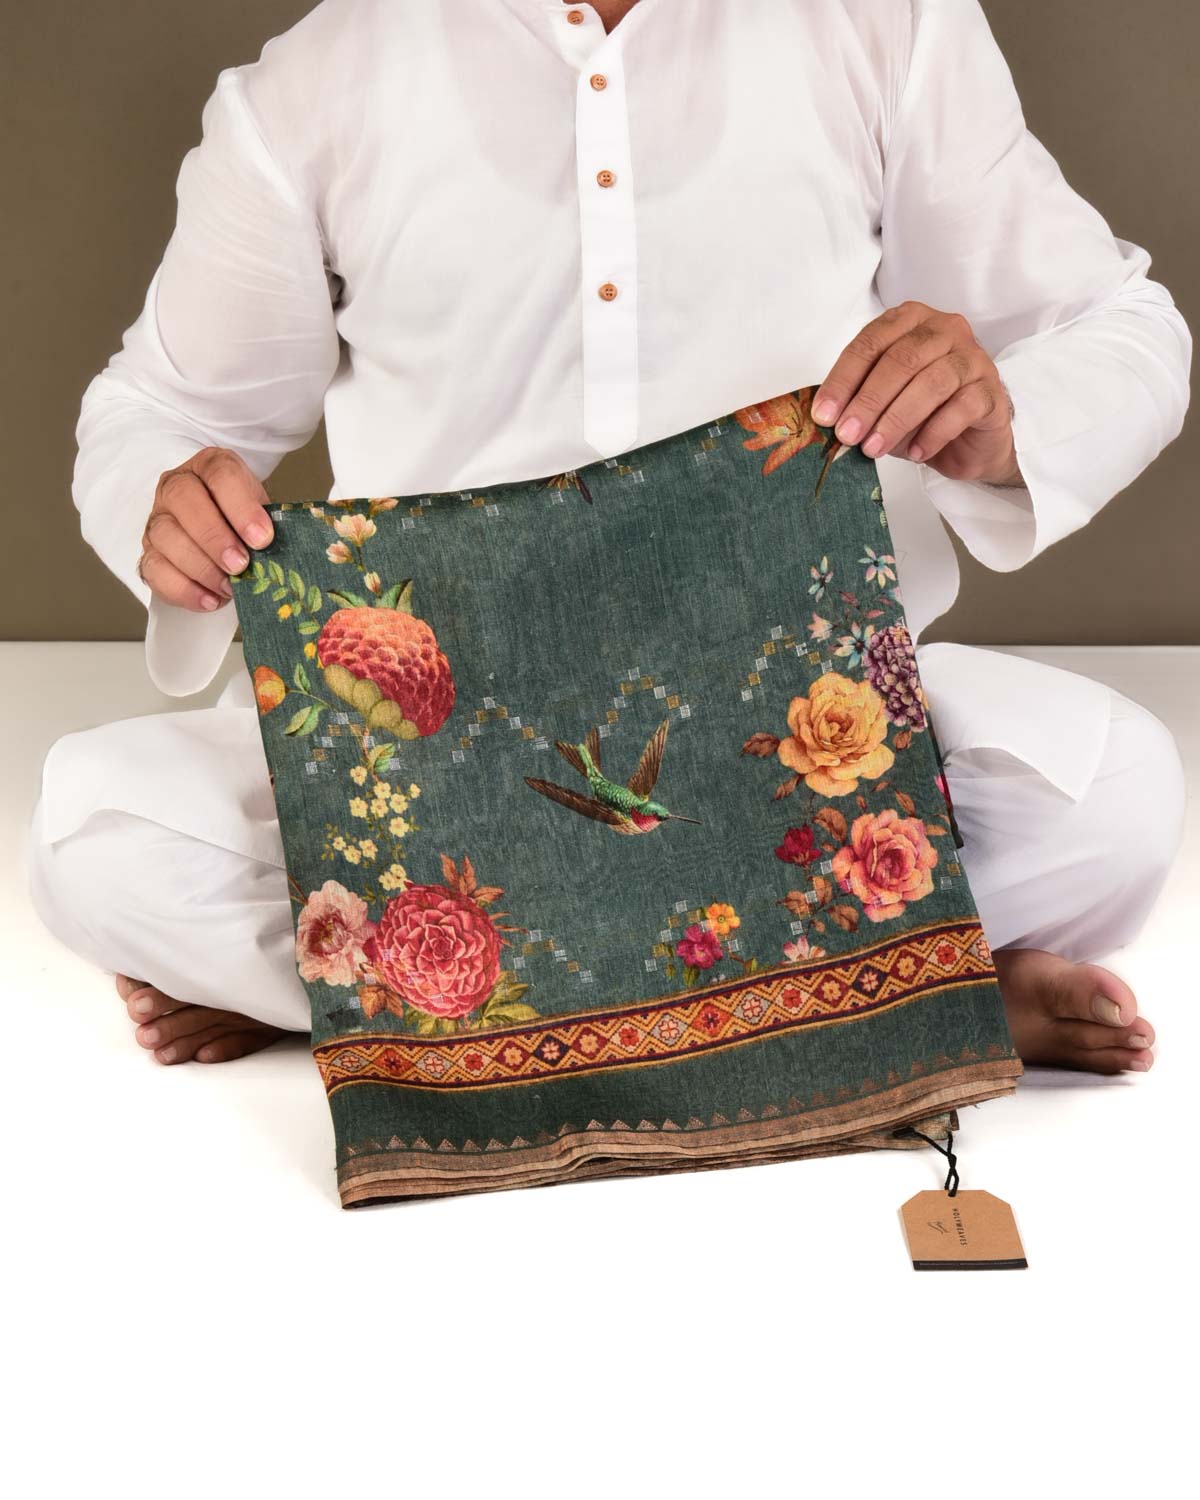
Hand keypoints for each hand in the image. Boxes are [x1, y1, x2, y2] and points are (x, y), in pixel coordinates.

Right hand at [139, 448, 274, 610]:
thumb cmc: (243, 520)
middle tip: (240, 565)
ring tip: (229, 587)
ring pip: (165, 536)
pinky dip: (183, 589)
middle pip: (184, 500)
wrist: (221, 528)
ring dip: (200, 566)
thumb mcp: (261, 511)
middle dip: (214, 537)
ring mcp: (158, 518)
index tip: (262, 538)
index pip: (221, 475)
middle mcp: (177, 487)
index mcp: (210, 467)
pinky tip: (210, 600)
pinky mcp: (150, 551)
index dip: (241, 507)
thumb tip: (288, 552)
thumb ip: (269, 523)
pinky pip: (154, 569)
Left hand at [811, 301, 1023, 485]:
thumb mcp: (882, 403)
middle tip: (847, 435)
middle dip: (868, 401)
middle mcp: (945, 330)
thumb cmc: (922, 413)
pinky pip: (962, 408)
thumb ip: (858, 400)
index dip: (843, 379)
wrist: (970, 441)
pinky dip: (933, 433)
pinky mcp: (991, 390)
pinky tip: (915, 453)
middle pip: (902, 360)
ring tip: (873, 449)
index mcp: (910, 321)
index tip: (824, 415)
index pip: (871, 343)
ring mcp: (973, 357)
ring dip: (897, 419)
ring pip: (932, 382)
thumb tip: (828, 419)